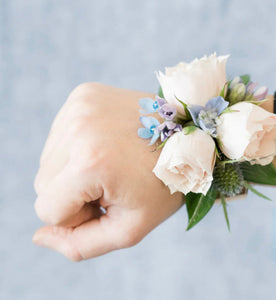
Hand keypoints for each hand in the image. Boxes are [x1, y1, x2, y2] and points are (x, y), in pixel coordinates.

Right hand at [33, 83, 183, 260]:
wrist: (189, 136)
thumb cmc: (163, 184)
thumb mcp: (130, 227)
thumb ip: (81, 243)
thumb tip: (39, 236)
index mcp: (90, 163)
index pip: (47, 209)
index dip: (76, 215)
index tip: (107, 201)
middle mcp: (79, 128)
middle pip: (43, 184)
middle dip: (73, 192)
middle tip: (111, 182)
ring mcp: (80, 106)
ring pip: (48, 160)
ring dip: (74, 170)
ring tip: (111, 162)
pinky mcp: (83, 95)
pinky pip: (60, 137)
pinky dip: (76, 148)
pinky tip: (106, 144)